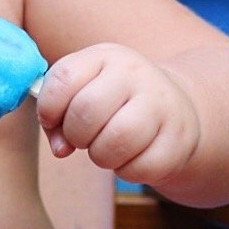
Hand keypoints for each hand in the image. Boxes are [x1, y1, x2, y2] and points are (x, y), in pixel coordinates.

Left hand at [35, 43, 200, 187]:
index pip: (64, 77)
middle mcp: (136, 73)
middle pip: (86, 111)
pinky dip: (128, 171)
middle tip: (83, 138)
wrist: (175, 106)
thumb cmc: (115, 101)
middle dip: (75, 135)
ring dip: (101, 156)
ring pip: (115, 141)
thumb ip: (56, 115)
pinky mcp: (179, 139)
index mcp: (106, 56)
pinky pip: (141, 167)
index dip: (48, 107)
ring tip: (106, 149)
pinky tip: (131, 158)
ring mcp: (162, 105)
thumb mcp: (84, 90)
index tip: (52, 119)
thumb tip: (60, 148)